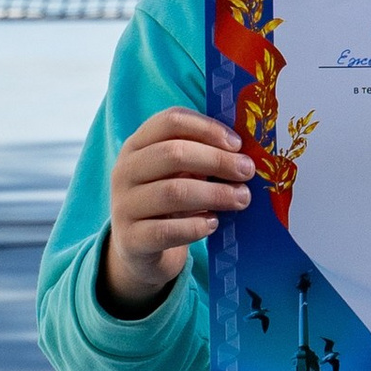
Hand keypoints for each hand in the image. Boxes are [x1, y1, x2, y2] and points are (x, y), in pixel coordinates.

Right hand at [105, 107, 251, 314]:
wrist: (139, 249)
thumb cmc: (169, 202)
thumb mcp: (180, 173)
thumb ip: (204, 156)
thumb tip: (246, 154)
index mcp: (138, 145)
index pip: (170, 121)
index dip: (208, 128)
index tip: (238, 144)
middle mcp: (125, 171)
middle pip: (173, 154)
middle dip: (218, 161)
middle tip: (247, 172)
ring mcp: (123, 205)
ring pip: (172, 192)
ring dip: (215, 194)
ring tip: (241, 199)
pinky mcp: (130, 239)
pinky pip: (166, 230)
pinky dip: (195, 226)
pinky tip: (213, 223)